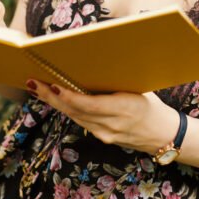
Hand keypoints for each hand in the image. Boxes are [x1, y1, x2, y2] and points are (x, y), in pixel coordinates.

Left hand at [26, 79, 179, 154]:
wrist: (163, 134)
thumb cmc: (152, 105)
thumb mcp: (138, 88)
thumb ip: (115, 80)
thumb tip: (94, 60)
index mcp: (124, 108)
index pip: (88, 104)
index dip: (68, 96)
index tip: (53, 85)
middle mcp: (112, 125)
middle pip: (75, 111)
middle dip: (52, 97)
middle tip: (34, 83)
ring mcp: (106, 134)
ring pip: (74, 117)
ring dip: (55, 103)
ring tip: (38, 88)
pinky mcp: (102, 138)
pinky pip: (81, 122)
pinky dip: (67, 110)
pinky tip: (55, 100)